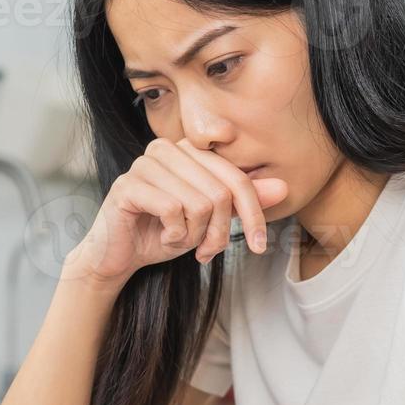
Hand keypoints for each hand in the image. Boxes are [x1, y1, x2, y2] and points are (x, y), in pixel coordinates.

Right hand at [65, 137, 288, 285]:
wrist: (120, 256)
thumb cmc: (165, 232)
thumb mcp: (211, 219)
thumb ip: (243, 201)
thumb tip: (284, 187)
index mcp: (189, 150)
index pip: (237, 179)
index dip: (254, 215)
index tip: (260, 246)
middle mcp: (166, 149)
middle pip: (220, 193)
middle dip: (219, 232)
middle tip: (206, 251)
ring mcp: (144, 164)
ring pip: (198, 203)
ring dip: (194, 235)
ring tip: (180, 240)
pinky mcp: (127, 185)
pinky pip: (173, 210)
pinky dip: (174, 235)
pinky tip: (163, 237)